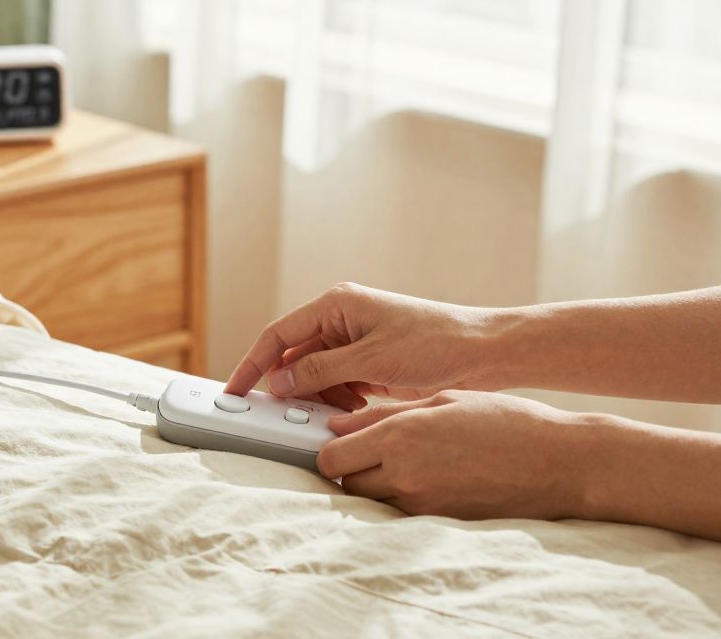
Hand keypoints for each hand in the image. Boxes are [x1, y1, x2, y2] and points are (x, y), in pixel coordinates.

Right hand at [225, 282, 500, 410]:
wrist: (486, 353)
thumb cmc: (436, 344)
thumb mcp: (371, 361)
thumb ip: (320, 372)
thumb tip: (279, 383)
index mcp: (336, 305)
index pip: (278, 335)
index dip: (252, 364)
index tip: (235, 391)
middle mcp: (341, 319)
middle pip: (294, 356)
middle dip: (289, 387)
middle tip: (281, 415)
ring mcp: (355, 341)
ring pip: (315, 374)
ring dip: (317, 397)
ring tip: (332, 414)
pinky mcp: (370, 362)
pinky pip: (337, 383)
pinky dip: (337, 400)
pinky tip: (351, 411)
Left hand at [317, 391, 584, 519]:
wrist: (560, 462)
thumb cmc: (506, 422)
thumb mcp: (441, 401)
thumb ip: (384, 414)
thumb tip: (338, 425)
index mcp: (400, 435)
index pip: (331, 458)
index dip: (331, 452)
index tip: (342, 443)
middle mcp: (404, 473)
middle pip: (346, 485)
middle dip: (351, 471)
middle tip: (372, 455)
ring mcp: (422, 504)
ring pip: (372, 503)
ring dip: (376, 488)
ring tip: (405, 466)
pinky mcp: (440, 523)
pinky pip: (401, 515)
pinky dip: (402, 501)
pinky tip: (427, 481)